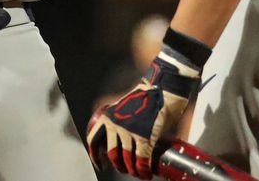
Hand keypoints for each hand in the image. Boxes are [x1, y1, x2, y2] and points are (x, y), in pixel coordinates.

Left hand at [86, 40, 203, 178]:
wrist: (165, 85)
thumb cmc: (149, 93)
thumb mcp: (127, 105)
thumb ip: (123, 121)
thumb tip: (126, 139)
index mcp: (109, 116)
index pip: (94, 140)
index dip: (95, 156)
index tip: (100, 164)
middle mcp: (116, 124)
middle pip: (112, 154)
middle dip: (119, 165)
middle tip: (126, 169)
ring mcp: (130, 131)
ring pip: (127, 160)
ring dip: (133, 170)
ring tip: (139, 173)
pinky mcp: (146, 137)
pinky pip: (142, 161)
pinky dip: (143, 171)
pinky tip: (147, 174)